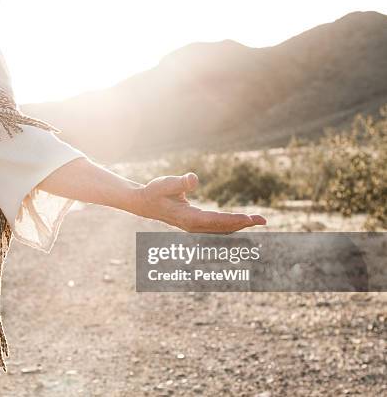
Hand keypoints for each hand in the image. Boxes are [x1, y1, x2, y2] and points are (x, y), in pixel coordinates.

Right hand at [135, 173, 266, 232]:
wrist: (144, 203)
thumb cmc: (154, 191)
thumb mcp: (164, 183)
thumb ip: (179, 182)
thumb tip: (194, 178)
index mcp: (187, 218)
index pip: (214, 221)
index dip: (232, 220)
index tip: (248, 219)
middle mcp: (193, 225)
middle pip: (222, 227)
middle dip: (243, 223)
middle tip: (263, 220)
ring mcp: (195, 226)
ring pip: (222, 228)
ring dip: (240, 225)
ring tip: (259, 220)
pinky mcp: (196, 223)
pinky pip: (218, 226)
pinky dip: (231, 224)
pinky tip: (242, 221)